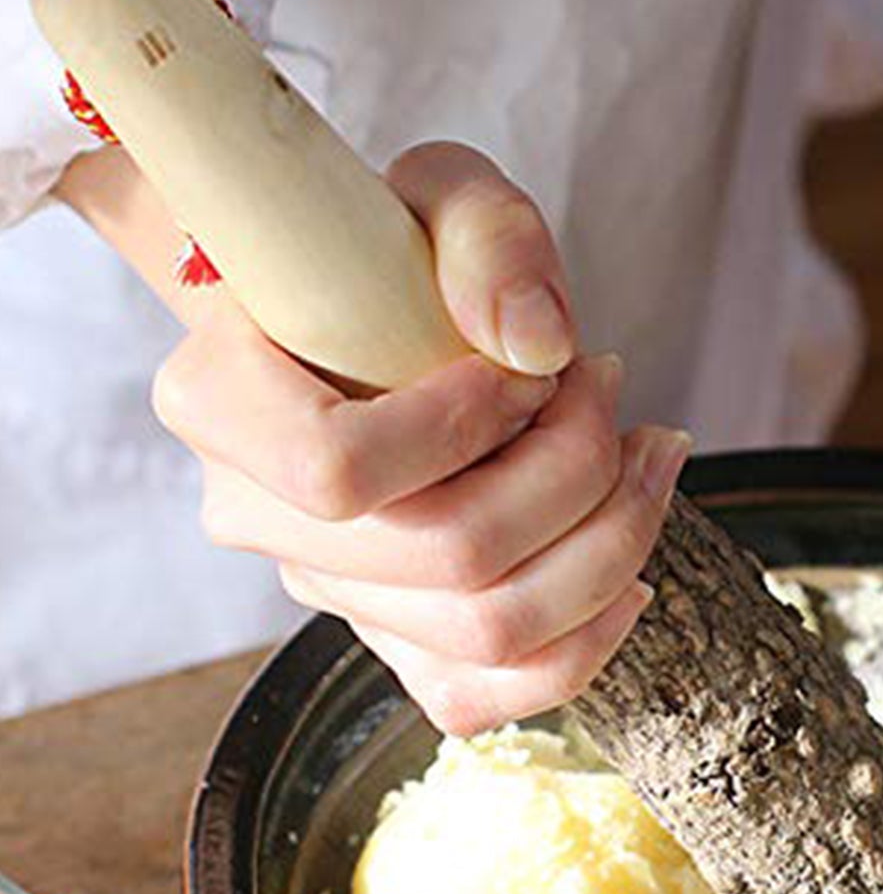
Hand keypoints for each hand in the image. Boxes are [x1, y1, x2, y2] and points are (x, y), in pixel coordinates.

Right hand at [142, 142, 687, 732]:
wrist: (388, 321)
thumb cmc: (401, 258)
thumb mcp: (444, 193)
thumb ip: (488, 237)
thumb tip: (536, 348)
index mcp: (222, 401)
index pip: (338, 469)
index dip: (465, 425)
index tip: (527, 370)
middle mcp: (261, 518)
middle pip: (451, 559)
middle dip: (578, 472)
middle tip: (612, 392)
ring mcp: (332, 593)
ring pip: (490, 631)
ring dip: (609, 542)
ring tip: (649, 458)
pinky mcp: (394, 642)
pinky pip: (483, 699)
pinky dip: (584, 645)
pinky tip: (628, 575)